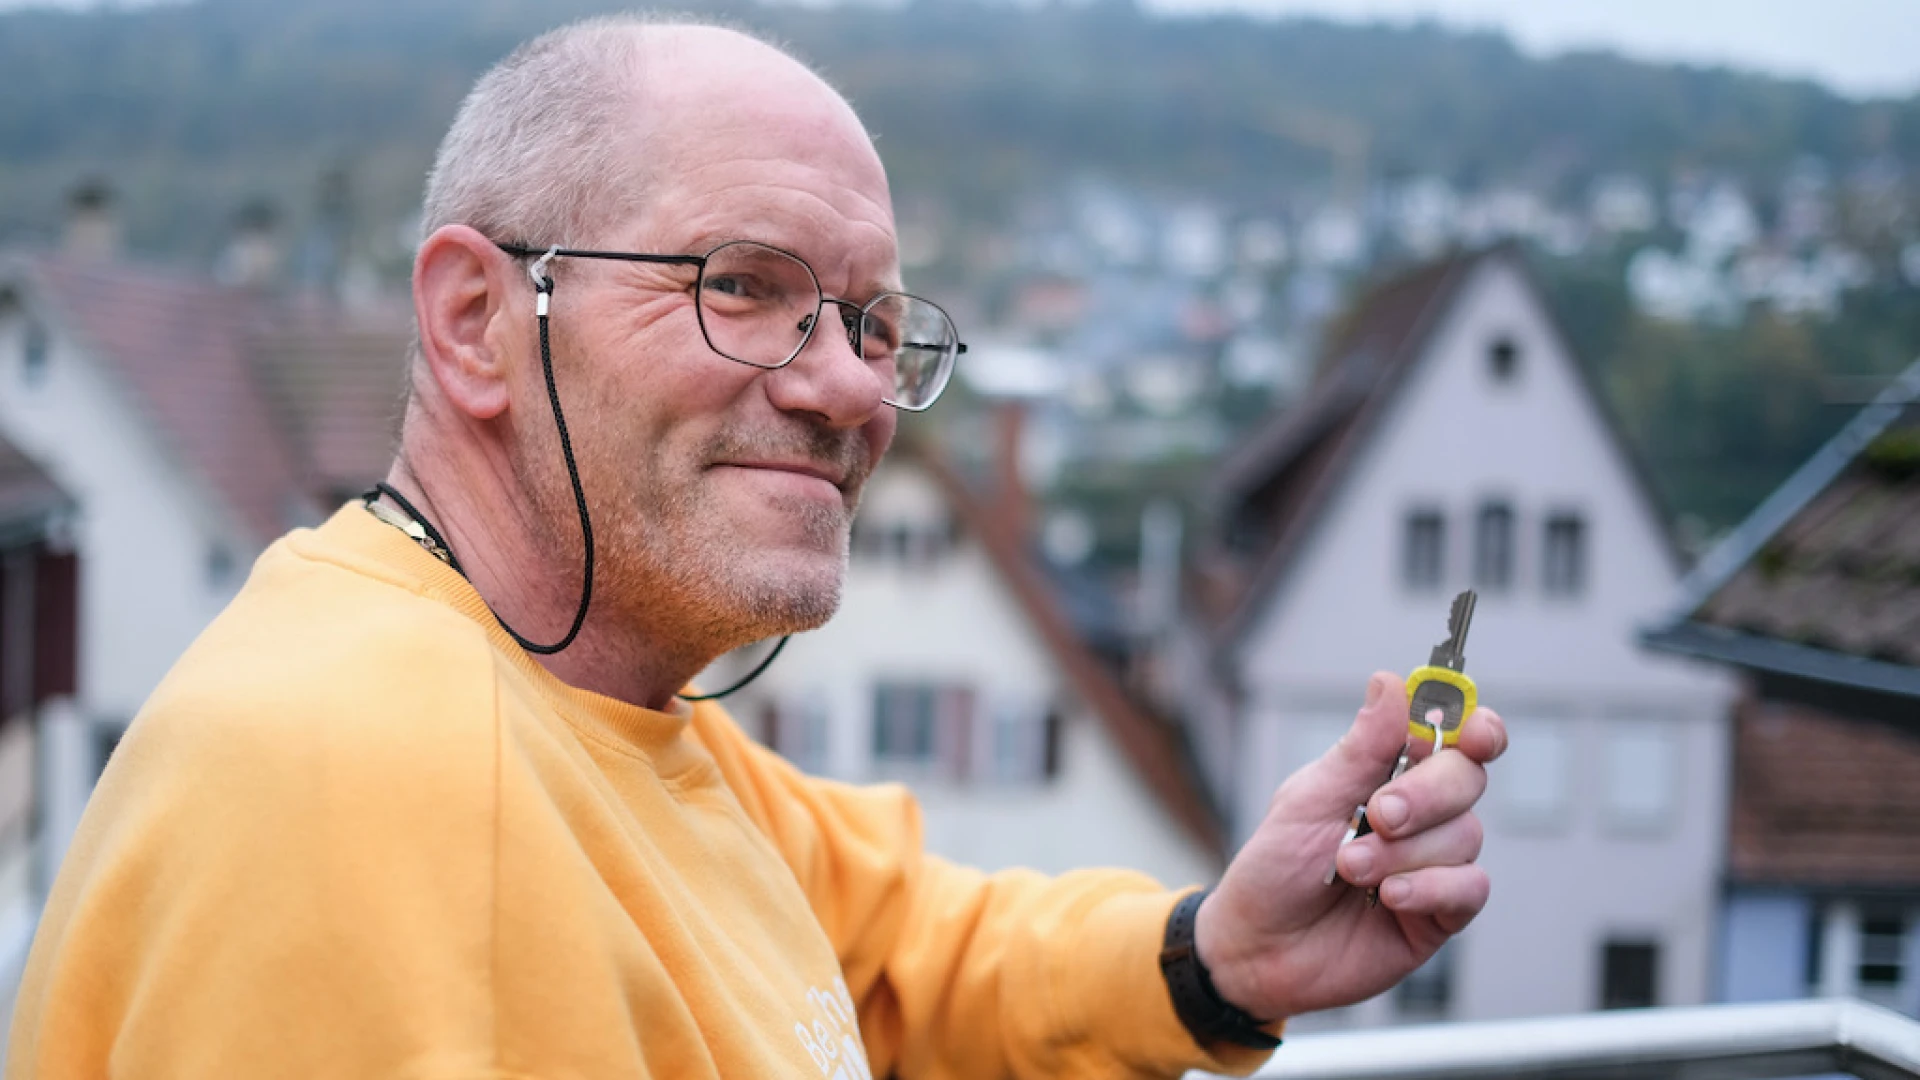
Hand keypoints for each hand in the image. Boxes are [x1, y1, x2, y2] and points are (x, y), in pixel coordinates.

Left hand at [1193, 671, 1505, 1020]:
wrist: (1258, 947)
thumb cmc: (1276, 867)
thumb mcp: (1310, 798)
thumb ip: (1361, 747)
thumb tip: (1390, 681)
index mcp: (1388, 773)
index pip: (1453, 737)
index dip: (1476, 727)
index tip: (1474, 731)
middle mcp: (1421, 814)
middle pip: (1466, 778)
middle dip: (1425, 794)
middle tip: (1378, 814)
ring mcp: (1433, 862)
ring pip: (1465, 835)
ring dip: (1403, 852)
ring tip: (1350, 868)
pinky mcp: (1440, 912)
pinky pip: (1468, 887)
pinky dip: (1428, 887)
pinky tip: (1389, 896)